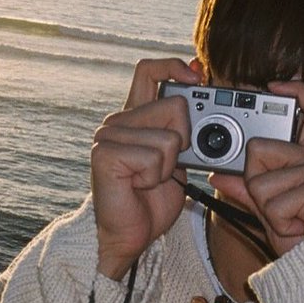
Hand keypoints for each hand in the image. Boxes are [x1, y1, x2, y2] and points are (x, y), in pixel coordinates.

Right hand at [91, 58, 197, 278]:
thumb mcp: (177, 157)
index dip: (175, 67)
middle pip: (175, 104)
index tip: (197, 77)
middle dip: (185, 140)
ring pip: (169, 136)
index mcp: (135, 115)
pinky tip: (139, 186)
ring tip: (149, 179)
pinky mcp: (105, 154)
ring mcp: (108, 135)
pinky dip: (156, 177)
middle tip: (166, 165)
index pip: (151, 70)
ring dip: (169, 165)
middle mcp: (118, 120)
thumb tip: (198, 82)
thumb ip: (185, 126)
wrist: (130, 235)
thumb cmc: (152, 199)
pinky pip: (154, 156)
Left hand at [210, 81, 303, 257]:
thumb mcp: (268, 210)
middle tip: (282, 207)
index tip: (273, 83)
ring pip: (260, 182)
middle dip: (257, 185)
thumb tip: (216, 174)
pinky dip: (278, 222)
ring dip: (268, 209)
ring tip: (292, 220)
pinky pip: (272, 203)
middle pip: (258, 150)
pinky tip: (299, 226)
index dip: (294, 91)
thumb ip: (246, 189)